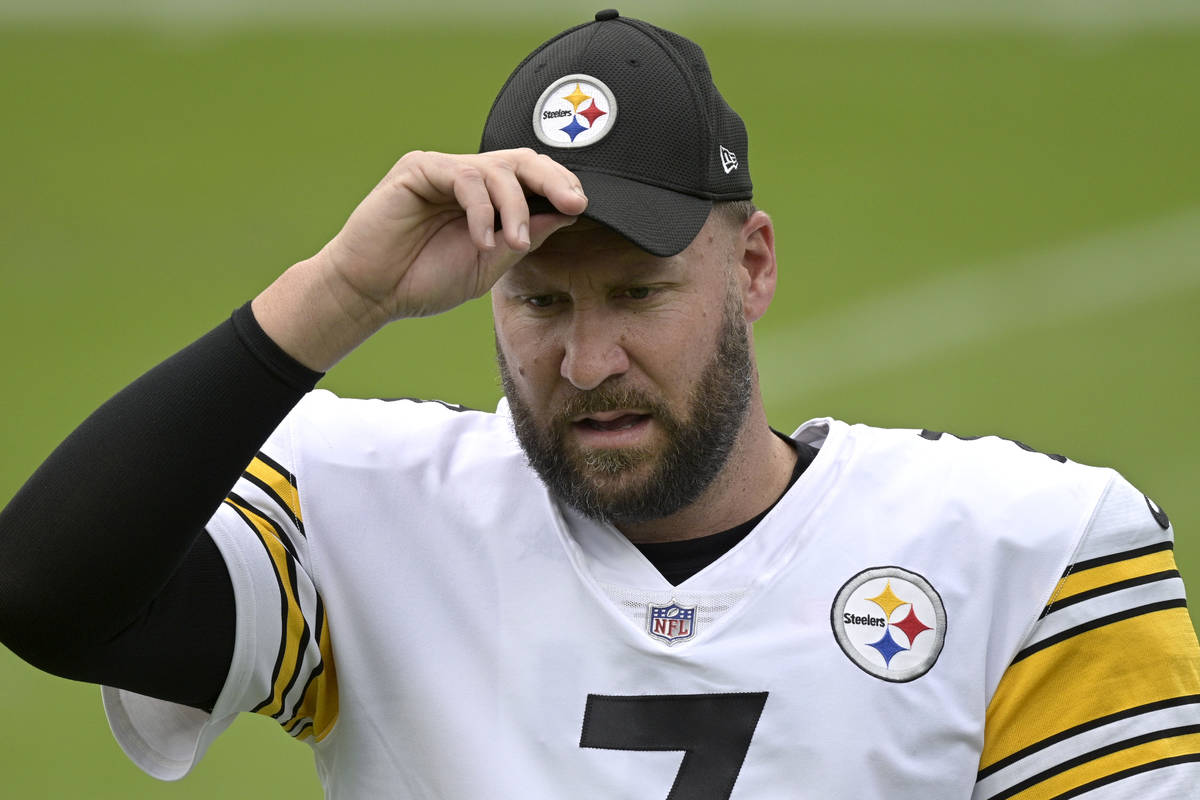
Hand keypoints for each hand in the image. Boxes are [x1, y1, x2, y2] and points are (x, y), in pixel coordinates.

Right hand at [323, 148, 585, 318]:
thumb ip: (524, 238)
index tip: (581, 206)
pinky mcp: (418, 169)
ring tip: (513, 242)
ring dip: (514, 207)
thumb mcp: (490, 264)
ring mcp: (442, 170)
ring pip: (497, 169)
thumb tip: (567, 214)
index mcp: (486, 199)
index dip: (559, 186)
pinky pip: (465, 178)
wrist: (373, 293)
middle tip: (574, 202)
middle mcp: (466, 178)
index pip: (530, 179)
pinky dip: (481, 209)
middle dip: (553, 179)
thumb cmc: (424, 281)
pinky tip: (481, 240)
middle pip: (521, 160)